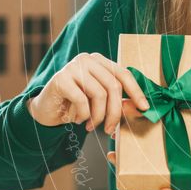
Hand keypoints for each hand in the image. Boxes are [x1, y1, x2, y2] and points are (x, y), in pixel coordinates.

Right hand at [26, 52, 149, 134]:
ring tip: (90, 125)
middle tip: (110, 129)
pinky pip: (82, 100)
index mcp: (99, 61)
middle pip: (113, 85)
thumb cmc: (75, 105)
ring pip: (99, 94)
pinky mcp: (61, 79)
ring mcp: (73, 67)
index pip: (123, 74)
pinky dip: (82, 115)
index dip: (136, 91)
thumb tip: (141, 107)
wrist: (45, 110)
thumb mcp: (99, 102)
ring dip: (98, 116)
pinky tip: (77, 120)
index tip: (144, 107)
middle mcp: (87, 59)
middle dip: (115, 112)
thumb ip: (118, 101)